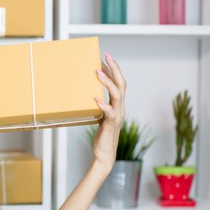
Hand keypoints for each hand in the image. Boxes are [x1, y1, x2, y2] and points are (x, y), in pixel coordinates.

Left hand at [92, 52, 125, 173]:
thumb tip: (87, 92)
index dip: (114, 69)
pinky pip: (110, 113)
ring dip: (107, 82)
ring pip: (117, 95)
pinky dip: (103, 105)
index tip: (106, 56)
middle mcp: (121, 108)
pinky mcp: (111, 125)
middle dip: (114, 68)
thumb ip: (97, 105)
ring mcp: (117, 116)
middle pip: (122, 84)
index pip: (119, 82)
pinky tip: (95, 99)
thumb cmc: (101, 135)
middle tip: (106, 55)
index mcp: (118, 104)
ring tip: (97, 72)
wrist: (104, 154)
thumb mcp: (99, 115)